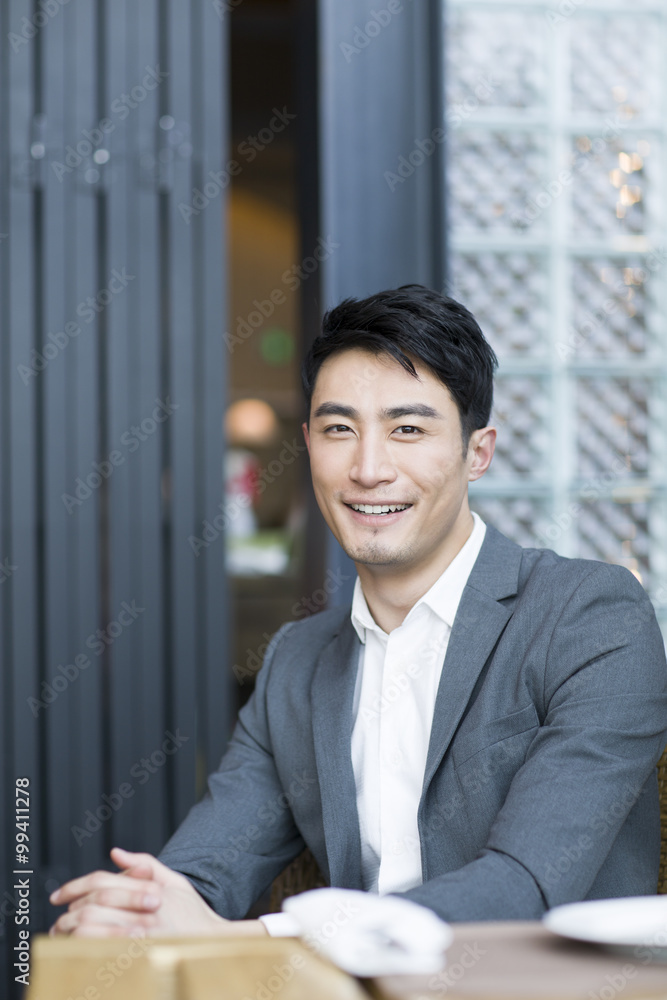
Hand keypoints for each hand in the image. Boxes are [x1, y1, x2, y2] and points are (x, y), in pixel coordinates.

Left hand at [49, 847, 266, 937]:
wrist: (213, 944)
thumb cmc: (193, 913)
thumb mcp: (175, 882)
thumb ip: (145, 863)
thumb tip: (116, 852)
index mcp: (150, 889)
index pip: (103, 881)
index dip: (76, 886)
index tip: (59, 895)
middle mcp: (144, 912)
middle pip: (93, 905)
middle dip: (70, 912)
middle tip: (60, 918)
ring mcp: (141, 937)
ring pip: (92, 931)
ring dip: (72, 932)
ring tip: (64, 935)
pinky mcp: (138, 959)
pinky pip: (102, 954)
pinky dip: (84, 950)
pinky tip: (78, 950)